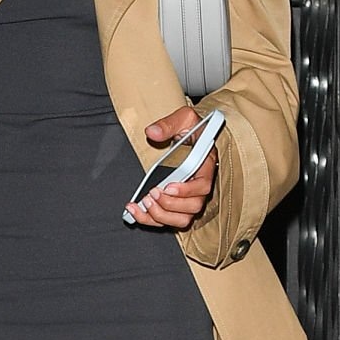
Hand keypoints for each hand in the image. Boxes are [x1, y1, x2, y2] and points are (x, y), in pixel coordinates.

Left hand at [130, 105, 218, 229]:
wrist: (193, 137)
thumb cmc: (192, 129)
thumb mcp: (184, 118)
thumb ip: (169, 124)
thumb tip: (152, 132)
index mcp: (205, 165)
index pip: (203, 185)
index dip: (186, 190)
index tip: (168, 187)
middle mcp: (200, 186)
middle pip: (193, 207)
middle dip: (170, 204)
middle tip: (152, 193)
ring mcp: (189, 198)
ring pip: (182, 219)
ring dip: (161, 215)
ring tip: (144, 202)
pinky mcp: (177, 205)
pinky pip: (167, 221)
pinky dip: (149, 220)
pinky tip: (134, 210)